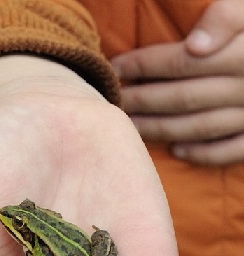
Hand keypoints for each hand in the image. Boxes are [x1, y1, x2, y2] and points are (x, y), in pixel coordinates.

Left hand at [112, 0, 243, 164]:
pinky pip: (232, 150)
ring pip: (200, 126)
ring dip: (160, 128)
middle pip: (182, 97)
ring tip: (129, 126)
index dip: (144, 64)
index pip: (182, 61)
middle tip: (110, 100)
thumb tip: (197, 45)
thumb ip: (230, 14)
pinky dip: (204, 154)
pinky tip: (177, 151)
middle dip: (142, 99)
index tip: (115, 66)